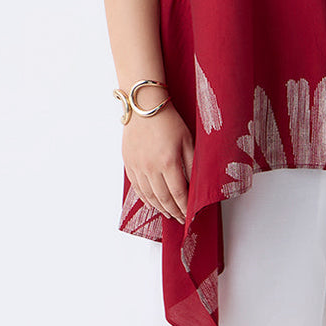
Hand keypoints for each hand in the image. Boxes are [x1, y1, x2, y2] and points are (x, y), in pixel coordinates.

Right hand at [122, 96, 194, 223]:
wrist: (143, 106)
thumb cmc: (168, 119)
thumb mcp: (187, 139)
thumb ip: (192, 163)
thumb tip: (197, 183)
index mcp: (168, 163)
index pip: (179, 194)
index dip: (185, 208)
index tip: (190, 216)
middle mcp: (151, 168)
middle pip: (163, 198)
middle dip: (174, 211)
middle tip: (180, 219)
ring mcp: (138, 167)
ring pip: (149, 196)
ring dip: (159, 207)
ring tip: (167, 213)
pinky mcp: (128, 163)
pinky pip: (136, 187)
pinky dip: (144, 198)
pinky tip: (150, 202)